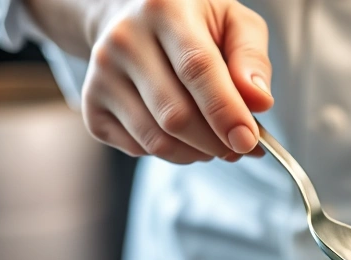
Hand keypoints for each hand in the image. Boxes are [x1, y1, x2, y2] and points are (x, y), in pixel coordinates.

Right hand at [79, 0, 271, 162]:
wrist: (130, 18)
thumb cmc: (194, 22)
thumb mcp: (233, 21)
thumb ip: (251, 58)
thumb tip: (259, 103)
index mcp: (164, 8)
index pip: (196, 68)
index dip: (225, 111)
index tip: (249, 141)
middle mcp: (124, 39)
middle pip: (175, 115)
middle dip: (217, 142)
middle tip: (241, 145)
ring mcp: (101, 74)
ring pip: (157, 140)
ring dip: (197, 153)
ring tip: (216, 141)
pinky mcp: (91, 107)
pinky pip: (139, 149)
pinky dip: (173, 154)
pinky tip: (183, 134)